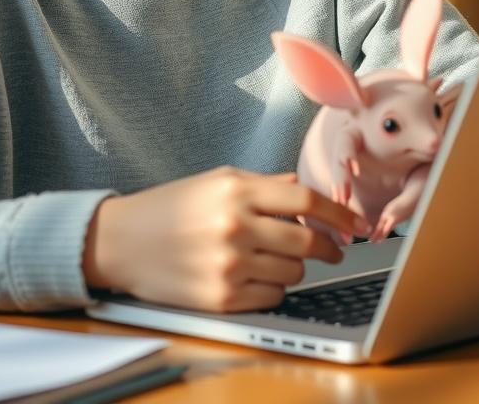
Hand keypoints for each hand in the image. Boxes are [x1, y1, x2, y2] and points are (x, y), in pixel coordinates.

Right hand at [82, 166, 371, 312]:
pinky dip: (273, 290)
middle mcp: (235, 226)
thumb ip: (264, 185)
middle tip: (330, 248)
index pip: (305, 202)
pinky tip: (255, 276)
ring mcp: (229, 265)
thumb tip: (304, 190)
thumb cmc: (170, 207)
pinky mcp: (221, 299)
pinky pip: (272, 299)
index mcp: (236, 190)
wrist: (122, 241)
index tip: (356, 224)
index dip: (339, 214)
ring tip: (274, 258)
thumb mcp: (217, 180)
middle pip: (306, 243)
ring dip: (294, 269)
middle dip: (326, 247)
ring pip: (292, 275)